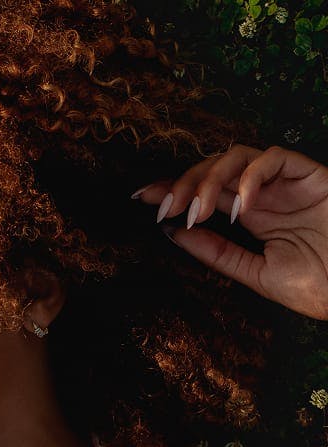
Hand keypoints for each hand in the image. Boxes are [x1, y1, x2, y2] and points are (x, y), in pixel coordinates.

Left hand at [133, 144, 327, 319]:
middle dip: (183, 182)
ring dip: (209, 179)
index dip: (173, 188)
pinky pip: (273, 158)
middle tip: (163, 206)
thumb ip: (218, 253)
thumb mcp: (255, 273)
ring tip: (196, 210)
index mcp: (251, 215)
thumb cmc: (318, 286)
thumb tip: (175, 234)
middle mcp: (264, 193)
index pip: (205, 192)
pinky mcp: (309, 173)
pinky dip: (249, 177)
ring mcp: (286, 182)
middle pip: (213, 169)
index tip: (142, 198)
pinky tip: (238, 207)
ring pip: (237, 156)